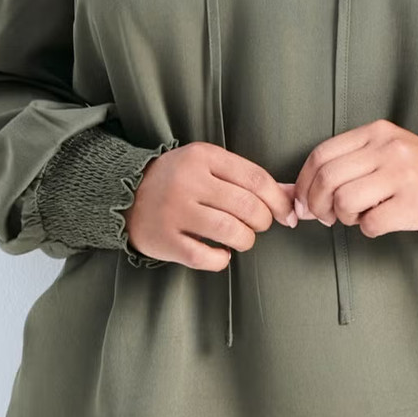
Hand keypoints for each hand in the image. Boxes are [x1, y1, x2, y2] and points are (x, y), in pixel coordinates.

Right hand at [125, 142, 297, 268]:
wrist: (124, 192)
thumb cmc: (179, 179)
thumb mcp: (210, 166)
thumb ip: (249, 179)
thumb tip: (293, 197)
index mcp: (202, 156)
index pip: (255, 179)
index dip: (279, 200)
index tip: (286, 213)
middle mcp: (188, 182)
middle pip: (247, 206)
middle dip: (263, 221)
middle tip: (258, 224)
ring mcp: (174, 212)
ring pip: (230, 232)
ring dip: (246, 240)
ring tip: (241, 238)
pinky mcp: (164, 241)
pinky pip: (206, 257)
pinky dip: (221, 259)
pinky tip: (220, 253)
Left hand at [290, 120, 417, 240]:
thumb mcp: (390, 152)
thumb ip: (351, 165)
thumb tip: (305, 196)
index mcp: (377, 133)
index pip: (321, 154)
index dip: (303, 182)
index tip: (302, 200)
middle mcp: (388, 149)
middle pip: (327, 178)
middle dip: (316, 205)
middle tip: (324, 217)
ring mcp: (402, 176)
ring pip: (344, 201)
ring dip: (343, 218)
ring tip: (358, 218)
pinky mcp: (413, 205)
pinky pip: (370, 223)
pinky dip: (367, 229)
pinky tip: (380, 223)